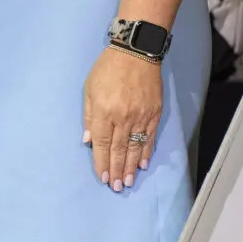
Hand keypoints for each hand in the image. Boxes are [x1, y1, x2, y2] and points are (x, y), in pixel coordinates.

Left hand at [83, 45, 162, 190]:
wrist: (136, 53)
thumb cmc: (107, 69)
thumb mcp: (89, 89)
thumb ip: (89, 116)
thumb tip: (88, 141)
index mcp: (104, 111)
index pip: (102, 143)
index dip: (101, 162)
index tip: (102, 177)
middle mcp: (123, 117)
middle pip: (118, 149)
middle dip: (116, 170)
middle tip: (116, 187)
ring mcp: (141, 117)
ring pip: (135, 147)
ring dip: (130, 167)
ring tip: (127, 182)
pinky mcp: (154, 114)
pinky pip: (149, 138)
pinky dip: (145, 153)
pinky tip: (141, 165)